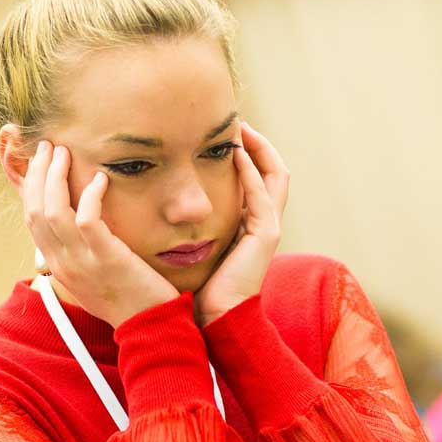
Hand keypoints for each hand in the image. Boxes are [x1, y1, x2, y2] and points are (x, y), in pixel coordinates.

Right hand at [25, 140, 177, 327]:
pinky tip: (102, 178)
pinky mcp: (106, 259)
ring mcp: (82, 262)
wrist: (150, 328)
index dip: (31, 186)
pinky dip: (90, 195)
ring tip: (66, 152)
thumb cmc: (129, 299)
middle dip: (39, 173)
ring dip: (57, 177)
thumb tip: (76, 227)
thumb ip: (81, 252)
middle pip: (35, 210)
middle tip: (48, 145)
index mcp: (58, 265)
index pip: (31, 219)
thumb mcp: (94, 275)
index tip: (39, 161)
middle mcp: (62, 263)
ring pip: (53, 211)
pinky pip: (87, 220)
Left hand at [194, 123, 289, 326]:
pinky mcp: (266, 234)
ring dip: (258, 149)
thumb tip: (166, 208)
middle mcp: (266, 223)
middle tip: (238, 123)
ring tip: (240, 128)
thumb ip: (194, 226)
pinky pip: (261, 193)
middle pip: (274, 171)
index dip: (250, 155)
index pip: (259, 180)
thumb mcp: (199, 248)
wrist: (217, 318)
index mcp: (252, 226)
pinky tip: (234, 153)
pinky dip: (249, 171)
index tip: (227, 135)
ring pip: (275, 175)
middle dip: (259, 144)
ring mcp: (269, 227)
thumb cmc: (202, 288)